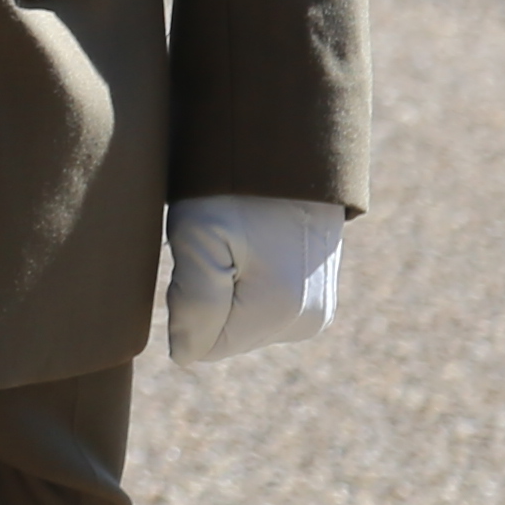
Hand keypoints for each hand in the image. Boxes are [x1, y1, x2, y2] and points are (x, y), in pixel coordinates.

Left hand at [163, 196, 345, 364]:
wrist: (288, 147)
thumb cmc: (235, 185)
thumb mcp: (198, 234)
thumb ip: (192, 304)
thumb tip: (184, 356)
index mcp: (280, 312)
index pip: (202, 345)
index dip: (186, 302)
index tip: (200, 254)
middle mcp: (307, 321)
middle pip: (225, 335)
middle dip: (208, 296)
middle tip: (217, 242)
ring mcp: (318, 310)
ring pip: (242, 322)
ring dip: (227, 288)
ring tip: (237, 241)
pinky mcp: (320, 297)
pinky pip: (263, 308)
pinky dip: (247, 282)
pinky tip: (254, 247)